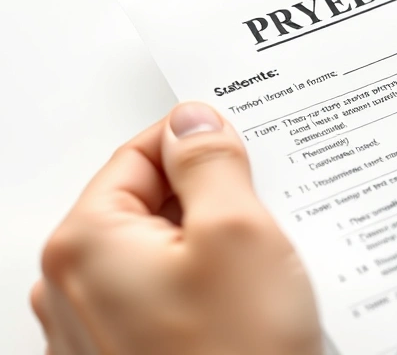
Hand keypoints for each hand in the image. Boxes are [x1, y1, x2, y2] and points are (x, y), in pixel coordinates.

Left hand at [31, 103, 321, 354]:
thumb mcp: (240, 234)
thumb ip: (211, 161)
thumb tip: (195, 121)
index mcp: (86, 243)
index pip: (140, 153)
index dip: (201, 142)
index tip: (246, 150)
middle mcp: (73, 288)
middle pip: (150, 205)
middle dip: (213, 202)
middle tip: (266, 220)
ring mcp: (95, 334)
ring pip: (163, 255)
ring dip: (215, 250)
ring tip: (263, 273)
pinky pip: (165, 300)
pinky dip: (206, 292)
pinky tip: (247, 310)